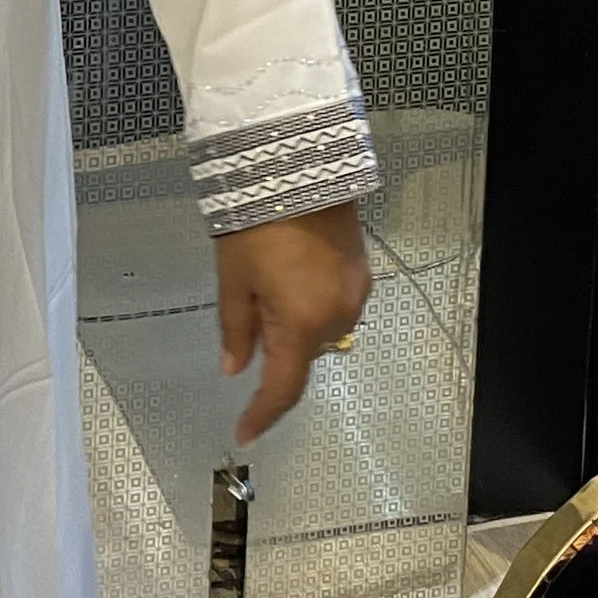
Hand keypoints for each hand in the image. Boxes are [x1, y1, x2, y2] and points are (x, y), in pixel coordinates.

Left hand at [217, 204, 370, 443]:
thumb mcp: (233, 276)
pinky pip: (334, 304)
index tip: (244, 432)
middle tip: (249, 301)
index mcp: (300, 324)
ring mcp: (355, 295)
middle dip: (276, 344)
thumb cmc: (257, 222)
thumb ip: (235, 328)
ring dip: (296, 321)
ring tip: (270, 276)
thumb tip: (234, 369)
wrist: (300, 165)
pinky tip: (294, 272)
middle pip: (302, 353)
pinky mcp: (363, 273)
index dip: (262, 414)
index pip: (282, 388)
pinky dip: (312, 302)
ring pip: (320, 329)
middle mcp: (336, 318)